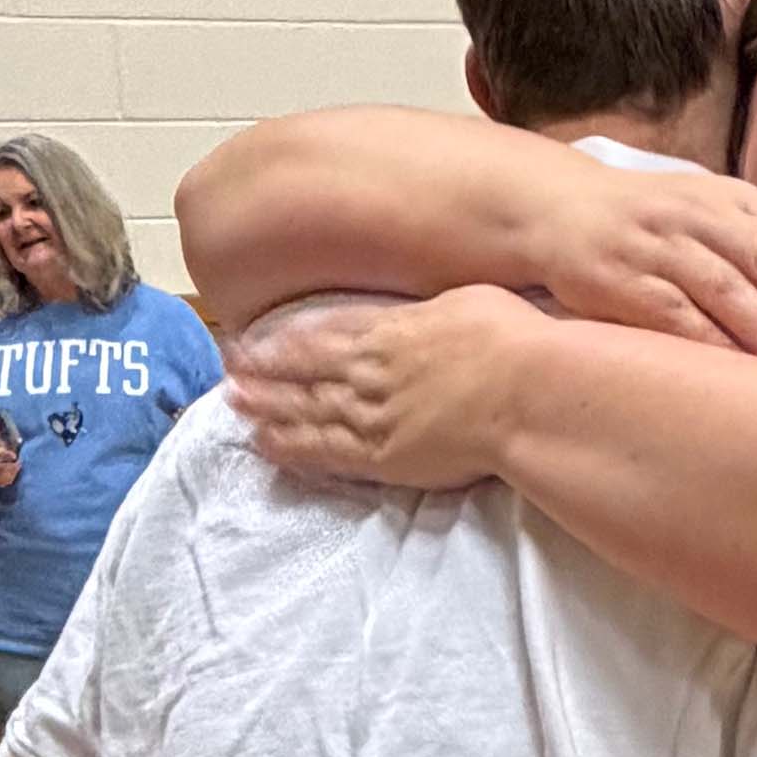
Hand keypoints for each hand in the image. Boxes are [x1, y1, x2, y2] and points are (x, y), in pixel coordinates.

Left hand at [226, 286, 550, 489]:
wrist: (528, 392)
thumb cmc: (514, 342)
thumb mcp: (471, 301)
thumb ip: (435, 311)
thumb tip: (427, 314)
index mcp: (392, 328)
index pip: (327, 332)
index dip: (288, 338)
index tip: (259, 338)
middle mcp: (371, 369)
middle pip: (304, 370)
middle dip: (264, 372)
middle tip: (229, 372)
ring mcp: (373, 414)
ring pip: (304, 410)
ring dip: (266, 407)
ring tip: (235, 406)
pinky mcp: (383, 455)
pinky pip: (324, 452)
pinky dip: (290, 446)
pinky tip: (266, 445)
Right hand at [542, 165, 756, 367]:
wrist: (558, 209)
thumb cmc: (650, 223)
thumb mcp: (709, 214)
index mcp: (729, 197)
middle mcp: (698, 215)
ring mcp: (658, 246)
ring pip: (726, 288)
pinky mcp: (620, 279)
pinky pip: (674, 314)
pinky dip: (711, 343)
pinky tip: (739, 370)